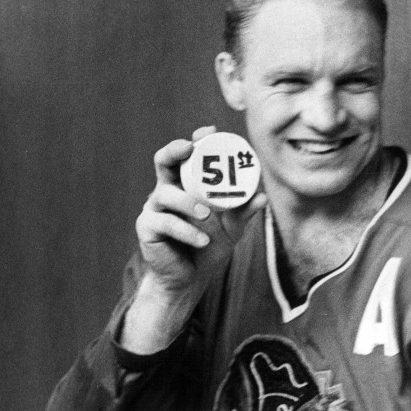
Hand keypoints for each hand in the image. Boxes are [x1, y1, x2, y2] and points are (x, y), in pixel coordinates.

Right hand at [136, 125, 266, 292]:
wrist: (190, 279)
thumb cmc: (210, 245)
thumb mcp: (232, 227)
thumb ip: (244, 211)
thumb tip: (263, 196)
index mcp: (186, 184)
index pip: (187, 155)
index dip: (195, 139)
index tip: (210, 131)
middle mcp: (167, 190)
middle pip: (163, 161)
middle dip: (175, 150)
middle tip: (190, 149)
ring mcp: (154, 208)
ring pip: (164, 194)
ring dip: (187, 202)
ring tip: (206, 214)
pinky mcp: (147, 228)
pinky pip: (164, 223)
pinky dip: (186, 231)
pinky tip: (202, 240)